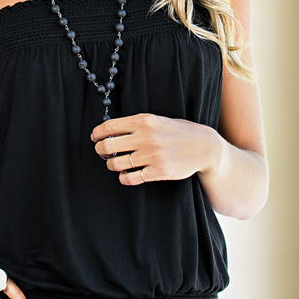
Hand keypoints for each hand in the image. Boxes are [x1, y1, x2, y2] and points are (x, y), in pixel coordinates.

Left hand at [91, 113, 220, 185]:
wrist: (203, 147)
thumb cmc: (177, 132)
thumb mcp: (157, 120)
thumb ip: (136, 125)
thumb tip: (110, 131)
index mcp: (144, 121)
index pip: (110, 126)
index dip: (98, 133)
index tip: (94, 138)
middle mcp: (146, 137)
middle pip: (109, 146)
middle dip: (100, 150)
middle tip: (102, 152)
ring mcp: (151, 155)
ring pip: (117, 164)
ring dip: (111, 165)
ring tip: (114, 164)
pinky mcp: (158, 171)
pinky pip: (131, 178)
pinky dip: (124, 178)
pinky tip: (125, 175)